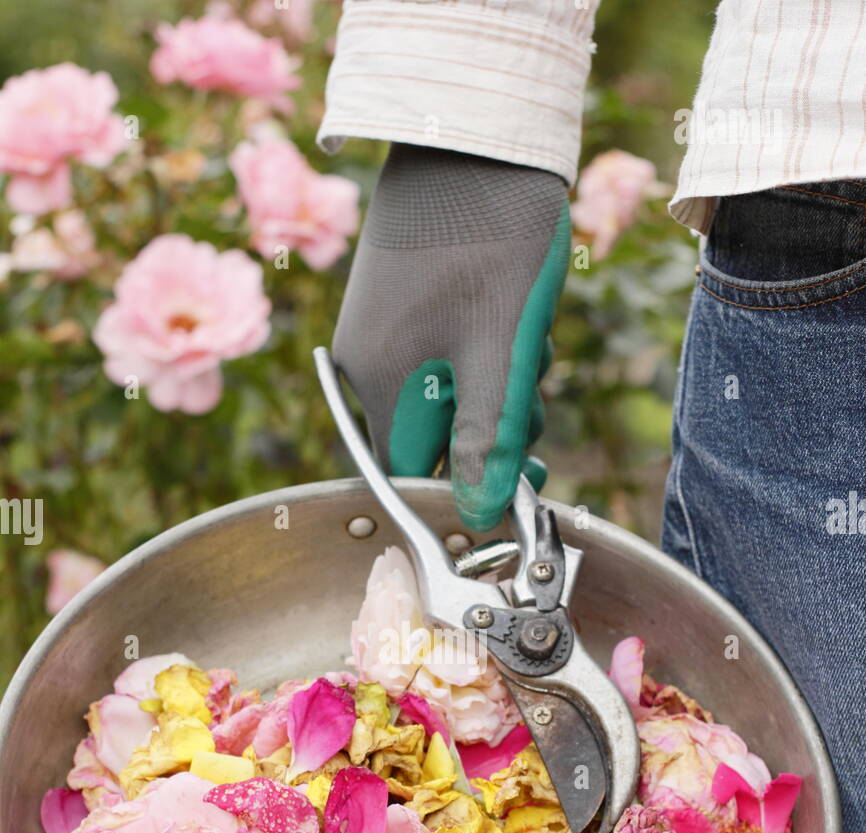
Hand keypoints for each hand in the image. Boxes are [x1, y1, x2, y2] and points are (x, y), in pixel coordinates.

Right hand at [332, 144, 570, 530]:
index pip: (412, 474)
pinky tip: (510, 315)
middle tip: (537, 393)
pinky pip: (443, 356)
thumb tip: (478, 509)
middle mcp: (362, 362)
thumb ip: (487, 437)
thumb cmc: (492, 236)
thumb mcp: (502, 350)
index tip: (525, 475)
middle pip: (433, 436)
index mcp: (379, 381)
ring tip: (531, 339)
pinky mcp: (398, 304)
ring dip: (498, 384)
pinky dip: (485, 350)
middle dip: (494, 425)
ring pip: (446, 395)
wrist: (476, 133)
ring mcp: (378, 329)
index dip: (469, 487)